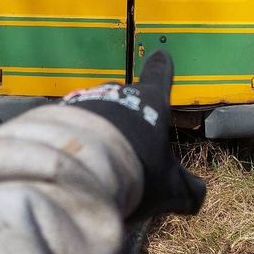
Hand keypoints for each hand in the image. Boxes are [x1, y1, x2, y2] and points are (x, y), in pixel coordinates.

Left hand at [60, 51, 205, 220]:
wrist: (79, 170)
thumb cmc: (134, 171)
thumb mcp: (170, 187)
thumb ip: (187, 190)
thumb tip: (196, 196)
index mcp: (149, 102)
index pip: (159, 76)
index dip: (162, 68)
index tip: (162, 56)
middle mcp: (117, 93)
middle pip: (124, 97)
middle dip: (126, 116)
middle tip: (127, 147)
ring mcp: (85, 100)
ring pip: (95, 112)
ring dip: (98, 131)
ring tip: (97, 164)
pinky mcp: (56, 113)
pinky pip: (69, 124)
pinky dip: (74, 139)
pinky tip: (74, 163)